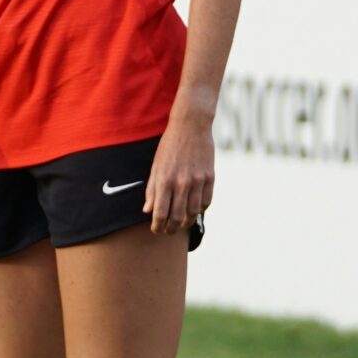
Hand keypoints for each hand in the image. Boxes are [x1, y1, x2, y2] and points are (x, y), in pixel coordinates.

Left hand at [145, 109, 215, 234]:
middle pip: (177, 217)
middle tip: (168, 231)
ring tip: (181, 224)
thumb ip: (152, 189)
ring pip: (194, 212)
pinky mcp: (210, 177)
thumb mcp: (156, 165)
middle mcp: (182, 183)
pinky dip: (200, 210)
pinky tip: (194, 211)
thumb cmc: (169, 146)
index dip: (157, 226)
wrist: (191, 126)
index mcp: (165, 180)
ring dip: (187, 223)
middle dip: (171, 228)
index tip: (156, 230)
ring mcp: (198, 181)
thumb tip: (147, 211)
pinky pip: (206, 202)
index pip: (160, 213)